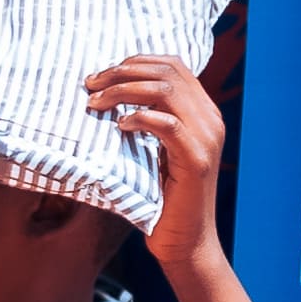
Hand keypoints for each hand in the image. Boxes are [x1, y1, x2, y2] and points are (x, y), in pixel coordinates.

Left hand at [93, 48, 232, 266]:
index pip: (172, 65)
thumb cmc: (160, 195)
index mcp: (202, 111)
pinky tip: (119, 127)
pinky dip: (139, 119)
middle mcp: (210, 119)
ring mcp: (207, 138)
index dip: (133, 62)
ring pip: (166, 91)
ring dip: (123, 91)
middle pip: (167, 72)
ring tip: (96, 104)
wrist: (183, 239)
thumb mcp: (151, 149)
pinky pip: (168, 124)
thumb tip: (105, 92)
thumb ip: (145, 120)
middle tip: (90, 87)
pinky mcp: (197, 160)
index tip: (99, 77)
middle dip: (121, 73)